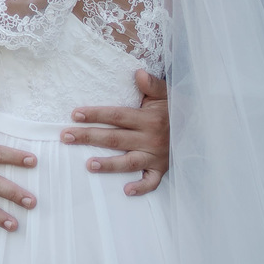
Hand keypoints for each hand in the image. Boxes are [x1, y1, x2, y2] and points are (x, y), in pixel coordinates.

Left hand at [61, 70, 168, 195]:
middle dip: (89, 137)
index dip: (95, 114)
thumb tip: (138, 72)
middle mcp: (151, 138)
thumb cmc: (173, 109)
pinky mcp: (161, 169)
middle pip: (115, 138)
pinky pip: (152, 181)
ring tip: (88, 165)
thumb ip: (152, 84)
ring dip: (109, 164)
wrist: (197, 128)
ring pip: (129, 162)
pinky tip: (126, 190)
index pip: (117, 116)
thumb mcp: (165, 94)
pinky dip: (141, 187)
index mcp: (149, 119)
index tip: (75, 114)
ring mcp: (156, 156)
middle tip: (66, 136)